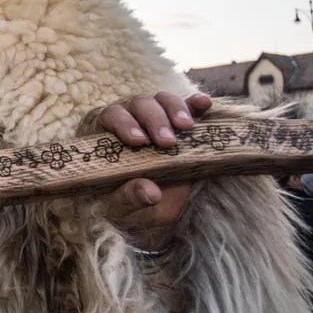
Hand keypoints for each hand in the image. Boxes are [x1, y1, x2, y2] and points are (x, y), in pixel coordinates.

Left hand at [97, 92, 212, 249]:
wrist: (156, 212)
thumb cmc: (130, 208)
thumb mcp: (125, 212)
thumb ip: (129, 200)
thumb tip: (150, 191)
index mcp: (109, 137)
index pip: (111, 117)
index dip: (123, 124)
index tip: (139, 140)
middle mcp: (132, 121)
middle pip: (139, 105)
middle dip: (154, 120)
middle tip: (168, 142)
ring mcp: (159, 119)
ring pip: (162, 101)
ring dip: (174, 109)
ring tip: (186, 128)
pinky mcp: (183, 124)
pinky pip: (190, 106)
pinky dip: (196, 103)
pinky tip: (204, 103)